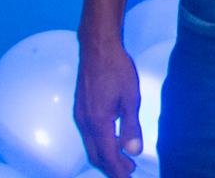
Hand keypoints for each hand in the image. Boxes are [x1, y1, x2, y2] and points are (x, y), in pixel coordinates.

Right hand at [73, 40, 143, 177]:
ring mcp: (80, 116)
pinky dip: (100, 144)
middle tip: (128, 172)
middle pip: (95, 155)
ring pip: (90, 146)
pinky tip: (113, 140)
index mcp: (98, 122)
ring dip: (105, 156)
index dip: (118, 170)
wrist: (98, 49)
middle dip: (111, 167)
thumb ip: (131, 127)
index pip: (107, 156)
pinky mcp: (80, 110)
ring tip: (123, 160)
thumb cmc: (117, 69)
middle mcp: (84, 123)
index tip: (129, 177)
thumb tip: (134, 151)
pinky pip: (88, 135)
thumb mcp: (131, 98)